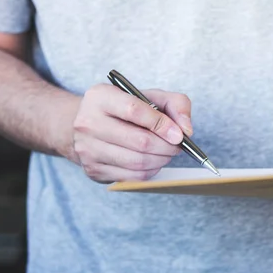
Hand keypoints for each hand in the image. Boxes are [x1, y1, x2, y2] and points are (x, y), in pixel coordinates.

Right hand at [69, 84, 192, 182]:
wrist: (87, 125)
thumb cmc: (123, 109)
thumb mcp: (148, 96)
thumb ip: (175, 103)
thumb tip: (186, 129)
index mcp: (100, 97)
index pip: (135, 111)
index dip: (162, 124)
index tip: (179, 134)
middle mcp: (88, 123)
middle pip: (140, 141)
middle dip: (167, 146)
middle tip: (177, 145)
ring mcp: (88, 149)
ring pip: (137, 162)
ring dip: (161, 160)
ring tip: (167, 152)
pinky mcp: (93, 170)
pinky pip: (132, 177)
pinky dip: (151, 171)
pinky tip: (154, 161)